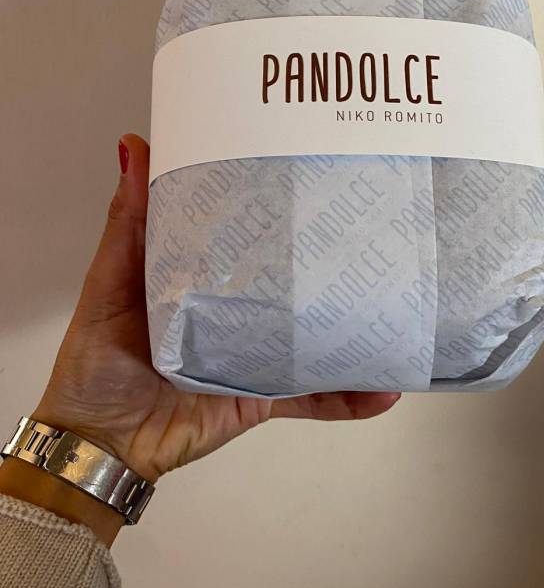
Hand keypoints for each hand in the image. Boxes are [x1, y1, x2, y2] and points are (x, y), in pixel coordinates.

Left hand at [32, 135, 400, 487]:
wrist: (102, 443)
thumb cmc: (97, 359)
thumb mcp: (110, 282)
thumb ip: (128, 222)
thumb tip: (135, 144)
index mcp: (204, 273)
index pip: (249, 229)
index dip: (280, 202)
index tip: (319, 170)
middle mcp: (237, 308)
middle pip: (292, 281)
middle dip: (334, 262)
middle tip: (379, 231)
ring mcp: (255, 353)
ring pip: (315, 337)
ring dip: (356, 330)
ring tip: (402, 310)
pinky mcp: (263, 398)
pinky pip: (312, 396)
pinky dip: (347, 397)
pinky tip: (384, 390)